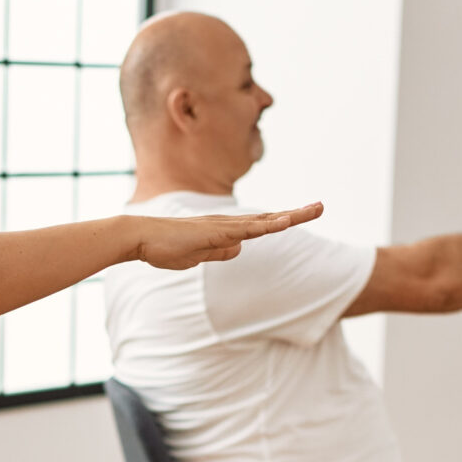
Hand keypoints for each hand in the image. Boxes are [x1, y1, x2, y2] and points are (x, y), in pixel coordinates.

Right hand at [129, 203, 323, 270]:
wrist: (140, 238)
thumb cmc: (164, 247)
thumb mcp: (199, 256)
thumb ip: (219, 252)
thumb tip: (239, 249)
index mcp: (225, 231)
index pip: (260, 225)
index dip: (281, 220)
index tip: (302, 215)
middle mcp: (228, 224)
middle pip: (268, 218)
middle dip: (296, 213)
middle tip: (321, 206)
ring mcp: (222, 226)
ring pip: (262, 221)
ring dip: (289, 216)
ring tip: (314, 209)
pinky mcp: (214, 232)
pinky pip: (246, 229)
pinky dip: (266, 225)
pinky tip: (283, 222)